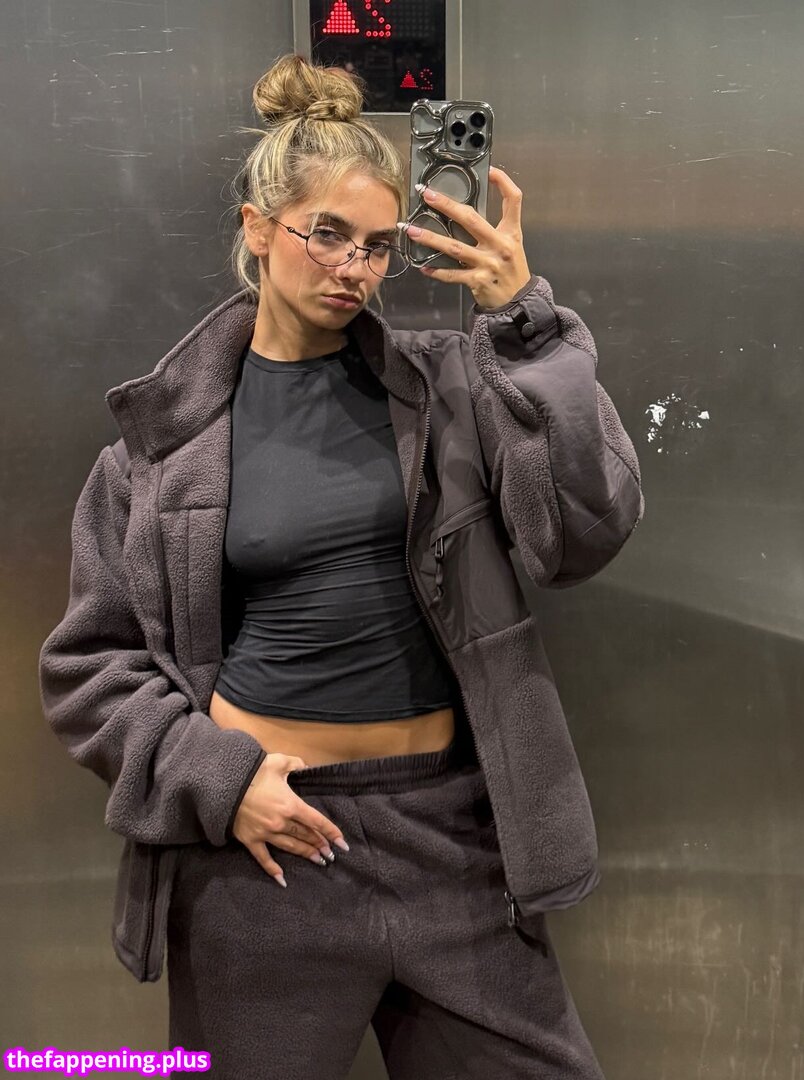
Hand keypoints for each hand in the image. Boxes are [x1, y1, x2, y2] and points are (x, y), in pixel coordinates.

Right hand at [232, 753, 348, 886]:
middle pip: (305, 835)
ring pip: (290, 846)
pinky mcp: (251, 840)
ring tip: (318, 861)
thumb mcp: (278, 762)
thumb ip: (296, 764)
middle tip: (330, 853)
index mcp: (291, 805)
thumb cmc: (253, 772)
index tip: (342, 843)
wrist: (224, 785)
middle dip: (319, 844)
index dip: (331, 832)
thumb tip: (306, 767)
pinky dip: (272, 869)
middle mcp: (281, 822)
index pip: (316, 821)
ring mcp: (266, 833)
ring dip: (305, 854)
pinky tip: (282, 880)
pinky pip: (263, 858)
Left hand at [399, 165, 532, 308]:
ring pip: (454, 247)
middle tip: (428, 195)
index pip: (513, 199)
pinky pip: (452, 274)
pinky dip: (437, 270)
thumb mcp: (513, 245)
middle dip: (447, 206)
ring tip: (411, 230)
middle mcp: (500, 245)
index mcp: (511, 232)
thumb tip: (465, 213)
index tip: (490, 170)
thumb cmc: (511, 270)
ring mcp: (488, 264)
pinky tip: (423, 266)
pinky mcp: (478, 281)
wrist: (518, 302)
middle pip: (471, 219)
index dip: (503, 182)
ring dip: (430, 238)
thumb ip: (495, 228)